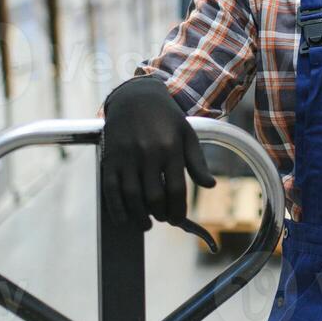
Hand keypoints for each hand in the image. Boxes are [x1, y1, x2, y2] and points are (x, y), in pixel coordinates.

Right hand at [100, 75, 215, 230]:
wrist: (136, 97)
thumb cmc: (166, 118)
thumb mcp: (187, 135)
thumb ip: (197, 162)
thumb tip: (210, 185)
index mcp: (171, 149)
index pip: (176, 190)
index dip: (178, 211)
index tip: (178, 220)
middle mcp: (148, 153)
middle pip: (154, 197)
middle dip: (160, 215)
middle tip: (163, 219)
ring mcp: (127, 156)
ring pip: (132, 196)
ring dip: (140, 216)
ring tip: (146, 223)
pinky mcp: (111, 158)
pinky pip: (111, 189)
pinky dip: (116, 209)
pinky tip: (124, 219)